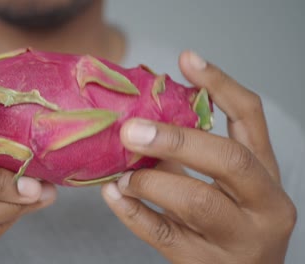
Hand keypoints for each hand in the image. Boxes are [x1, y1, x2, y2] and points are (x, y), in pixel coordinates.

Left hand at [101, 51, 296, 263]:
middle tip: (131, 129)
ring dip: (150, 179)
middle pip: (228, 158)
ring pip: (195, 200)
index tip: (186, 60)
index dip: (220, 85)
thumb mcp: (228, 187)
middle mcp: (262, 207)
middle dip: (176, 138)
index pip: (251, 119)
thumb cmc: (231, 225)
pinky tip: (113, 193)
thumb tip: (146, 120)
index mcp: (267, 177)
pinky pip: (160, 232)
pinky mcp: (199, 263)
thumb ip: (197, 155)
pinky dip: (130, 210)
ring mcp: (235, 239)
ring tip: (124, 172)